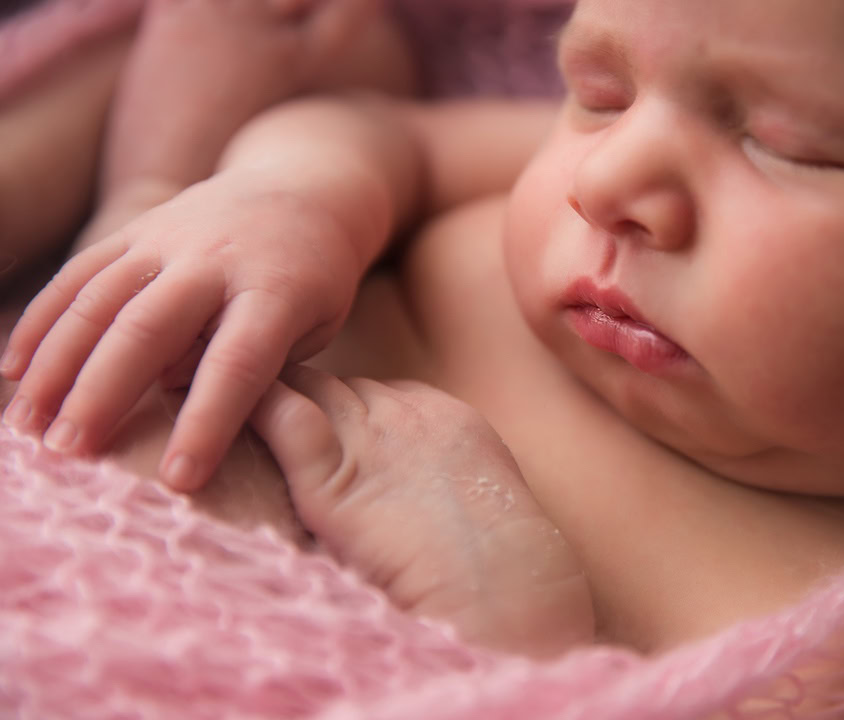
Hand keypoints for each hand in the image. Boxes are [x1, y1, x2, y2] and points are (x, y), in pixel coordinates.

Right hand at [0, 168, 363, 489]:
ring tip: (28, 425)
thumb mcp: (312, 325)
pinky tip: (15, 371)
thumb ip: (254, 363)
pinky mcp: (136, 228)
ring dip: (56, 364)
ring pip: (99, 300)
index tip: (178, 479)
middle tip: (70, 453)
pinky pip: (78, 274)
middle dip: (104, 394)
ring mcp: (170, 238)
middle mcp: (217, 260)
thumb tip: (170, 395)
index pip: (239, 363)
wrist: (303, 188)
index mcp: (277, 291)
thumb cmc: (313, 278)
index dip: (207, 422)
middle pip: (149, 328)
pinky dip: (42, 322)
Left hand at [251, 366, 593, 656]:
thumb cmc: (500, 563)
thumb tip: (410, 495)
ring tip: (237, 401)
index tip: (329, 428)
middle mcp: (404, 412)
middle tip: (268, 405)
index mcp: (444, 415)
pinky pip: (284, 418)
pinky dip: (254, 408)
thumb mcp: (480, 495)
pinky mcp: (332, 476)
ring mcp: (369, 438)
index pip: (377, 393)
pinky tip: (221, 408)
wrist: (500, 580)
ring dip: (275, 396)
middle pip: (340, 385)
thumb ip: (440, 477)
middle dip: (309, 395)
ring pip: (308, 390)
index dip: (347, 410)